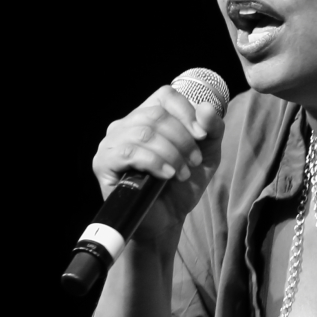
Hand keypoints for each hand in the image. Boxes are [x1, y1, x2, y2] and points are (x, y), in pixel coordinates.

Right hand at [93, 85, 224, 246]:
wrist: (168, 220)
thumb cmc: (183, 185)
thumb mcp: (207, 155)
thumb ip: (213, 129)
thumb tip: (207, 107)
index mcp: (148, 116)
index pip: (165, 95)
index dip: (187, 112)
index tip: (202, 136)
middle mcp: (126, 124)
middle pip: (156, 114)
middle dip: (182, 139)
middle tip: (194, 161)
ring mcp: (112, 143)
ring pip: (143, 132)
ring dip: (171, 153)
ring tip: (181, 173)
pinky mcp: (104, 164)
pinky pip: (128, 152)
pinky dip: (154, 162)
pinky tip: (166, 175)